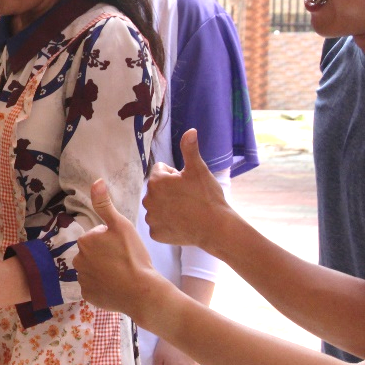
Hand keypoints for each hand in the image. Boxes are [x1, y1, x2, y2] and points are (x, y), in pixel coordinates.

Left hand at [74, 179, 170, 322]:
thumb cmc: (133, 256)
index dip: (111, 241)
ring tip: (122, 274)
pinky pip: (94, 287)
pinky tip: (117, 286)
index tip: (123, 248)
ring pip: (93, 270)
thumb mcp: (121, 225)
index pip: (97, 237)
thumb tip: (96, 181)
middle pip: (93, 254)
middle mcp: (78, 260)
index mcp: (85, 241)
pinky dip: (103, 287)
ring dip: (104, 271)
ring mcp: (82, 280)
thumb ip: (105, 205)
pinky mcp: (88, 296)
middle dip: (105, 255)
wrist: (141, 291)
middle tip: (124, 261)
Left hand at [142, 129, 230, 250]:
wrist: (216, 227)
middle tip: (188, 197)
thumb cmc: (207, 197)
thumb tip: (190, 130)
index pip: (160, 170)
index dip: (176, 175)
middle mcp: (148, 199)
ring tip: (186, 210)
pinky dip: (168, 224)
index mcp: (156, 181)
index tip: (188, 183)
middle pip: (157, 189)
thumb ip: (190, 149)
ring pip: (157, 206)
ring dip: (167, 207)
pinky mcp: (156, 233)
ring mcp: (151, 218)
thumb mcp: (199, 169)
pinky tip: (182, 223)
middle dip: (169, 190)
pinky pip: (158, 224)